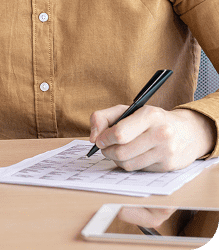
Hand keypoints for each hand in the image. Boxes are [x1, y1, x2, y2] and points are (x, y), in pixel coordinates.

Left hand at [89, 106, 215, 171]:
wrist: (187, 132)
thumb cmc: (151, 119)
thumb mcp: (128, 109)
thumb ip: (103, 117)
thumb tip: (93, 138)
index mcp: (149, 115)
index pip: (119, 134)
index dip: (104, 139)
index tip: (99, 140)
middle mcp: (161, 133)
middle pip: (121, 152)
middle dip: (107, 151)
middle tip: (105, 147)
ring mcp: (166, 152)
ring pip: (128, 164)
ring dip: (116, 159)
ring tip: (116, 151)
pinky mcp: (168, 166)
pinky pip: (138, 170)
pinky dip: (130, 164)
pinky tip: (132, 156)